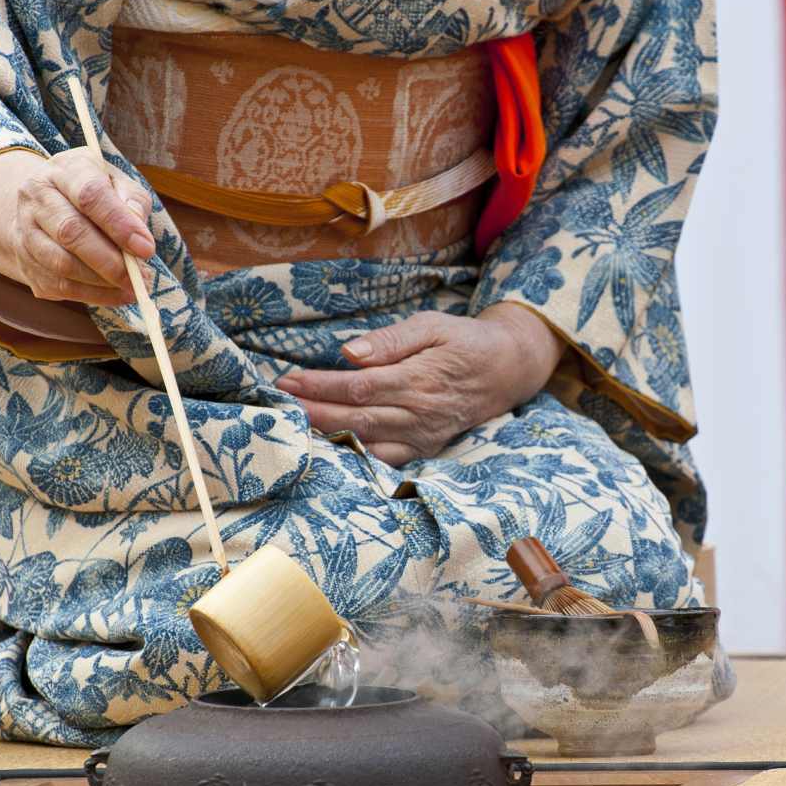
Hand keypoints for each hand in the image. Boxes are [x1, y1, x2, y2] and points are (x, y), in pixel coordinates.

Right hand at [0, 148, 154, 305]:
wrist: (47, 206)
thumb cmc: (95, 194)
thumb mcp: (118, 184)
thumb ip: (132, 203)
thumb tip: (140, 238)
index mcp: (63, 170)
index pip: (89, 195)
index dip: (119, 224)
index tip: (146, 249)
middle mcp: (36, 196)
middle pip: (70, 232)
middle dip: (111, 261)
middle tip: (142, 278)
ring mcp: (24, 230)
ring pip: (61, 264)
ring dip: (102, 282)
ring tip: (133, 288)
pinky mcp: (25, 261)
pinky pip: (58, 285)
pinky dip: (93, 295)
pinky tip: (117, 294)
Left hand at [276, 303, 564, 464]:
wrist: (507, 370)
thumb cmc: (465, 342)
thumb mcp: (432, 325)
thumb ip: (391, 340)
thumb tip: (348, 353)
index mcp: (419, 380)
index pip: (357, 386)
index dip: (319, 386)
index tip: (288, 380)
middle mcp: (419, 414)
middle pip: (355, 418)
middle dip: (312, 412)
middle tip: (278, 404)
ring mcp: (422, 436)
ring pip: (366, 442)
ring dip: (327, 436)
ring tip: (293, 425)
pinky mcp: (425, 448)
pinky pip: (386, 460)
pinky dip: (356, 457)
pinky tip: (330, 448)